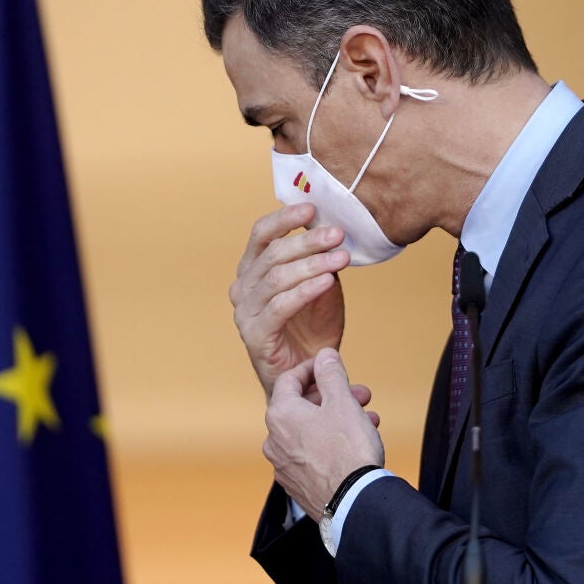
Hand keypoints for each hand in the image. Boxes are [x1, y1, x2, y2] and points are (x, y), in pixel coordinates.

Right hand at [229, 204, 349, 398]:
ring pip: (276, 278)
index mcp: (252, 271)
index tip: (312, 208)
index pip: (261, 235)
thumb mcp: (322, 287)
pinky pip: (279, 306)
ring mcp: (245, 313)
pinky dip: (305, 291)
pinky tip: (328, 281)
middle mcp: (243, 288)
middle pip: (272, 254)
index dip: (284, 219)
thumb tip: (333, 230)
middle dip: (307, 241)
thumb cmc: (313, 329)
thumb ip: (321, 261)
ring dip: (311, 264)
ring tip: (340, 257)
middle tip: (337, 234)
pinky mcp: (254, 335)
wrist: (309, 375)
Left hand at [264, 349, 383, 517]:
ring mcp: (283, 466)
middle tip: (360, 394)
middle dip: (333, 397)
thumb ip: (331, 374)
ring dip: (337, 420)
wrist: (354, 502)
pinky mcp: (296, 485)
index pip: (289, 379)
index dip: (312, 368)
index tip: (328, 365)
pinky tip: (354, 445)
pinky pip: (312, 455)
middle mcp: (274, 440)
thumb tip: (324, 356)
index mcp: (280, 415)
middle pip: (302, 407)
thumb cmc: (348, 452)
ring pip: (310, 432)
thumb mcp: (342, 402)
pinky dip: (330, 444)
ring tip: (367, 420)